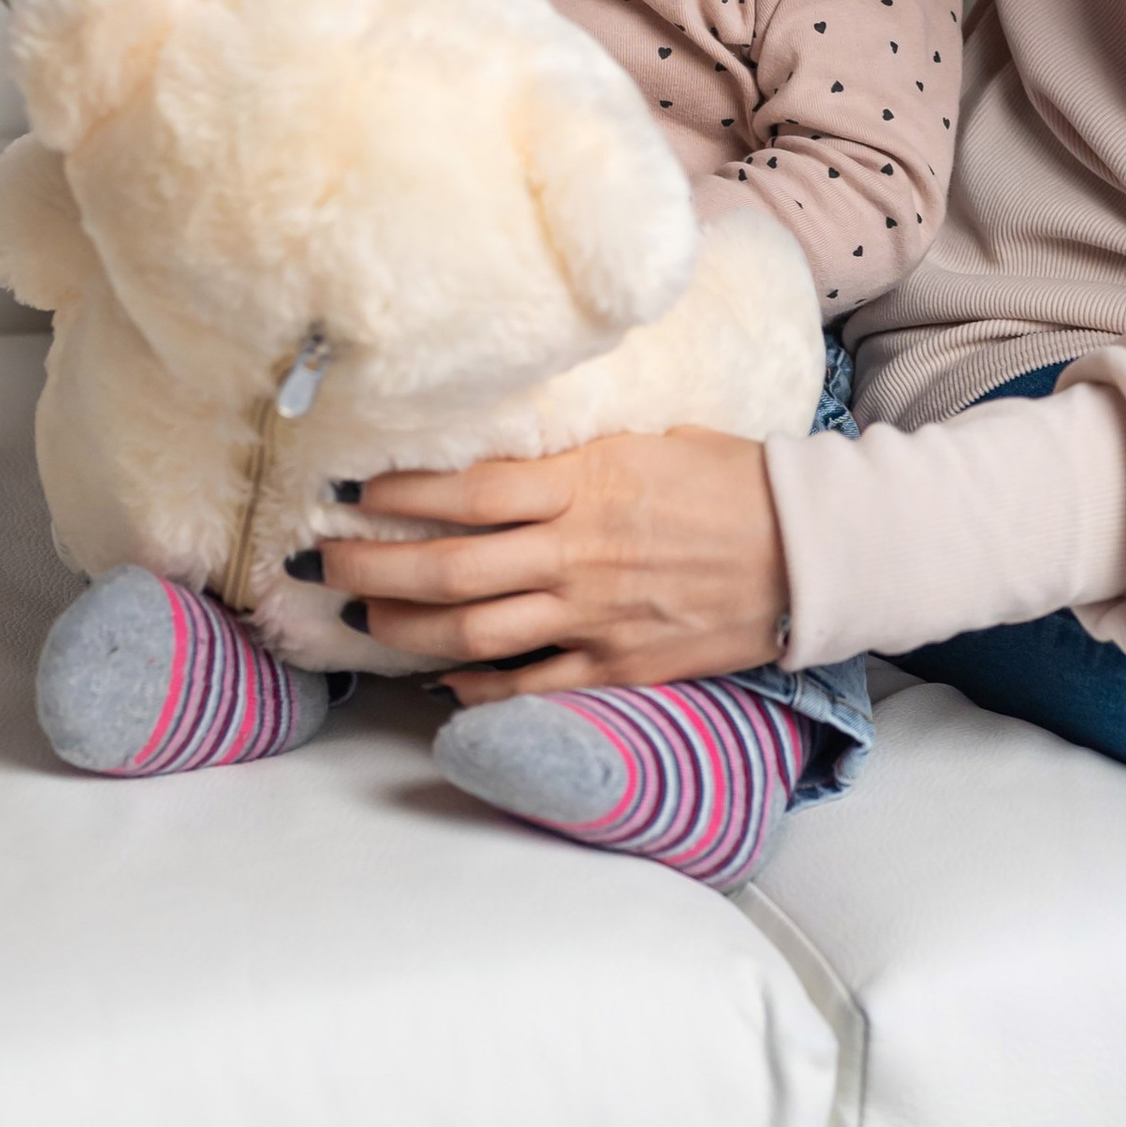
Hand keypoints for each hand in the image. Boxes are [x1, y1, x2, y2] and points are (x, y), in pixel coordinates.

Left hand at [317, 429, 789, 704]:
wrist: (806, 551)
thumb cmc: (731, 480)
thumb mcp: (649, 440)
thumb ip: (574, 458)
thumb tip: (504, 460)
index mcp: (586, 485)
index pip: (468, 493)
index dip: (399, 494)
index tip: (349, 489)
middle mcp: (577, 553)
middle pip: (448, 569)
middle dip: (370, 569)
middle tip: (319, 564)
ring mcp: (594, 618)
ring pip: (471, 634)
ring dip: (402, 632)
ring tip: (359, 623)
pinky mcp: (616, 667)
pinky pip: (527, 684)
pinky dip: (473, 686)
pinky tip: (437, 679)